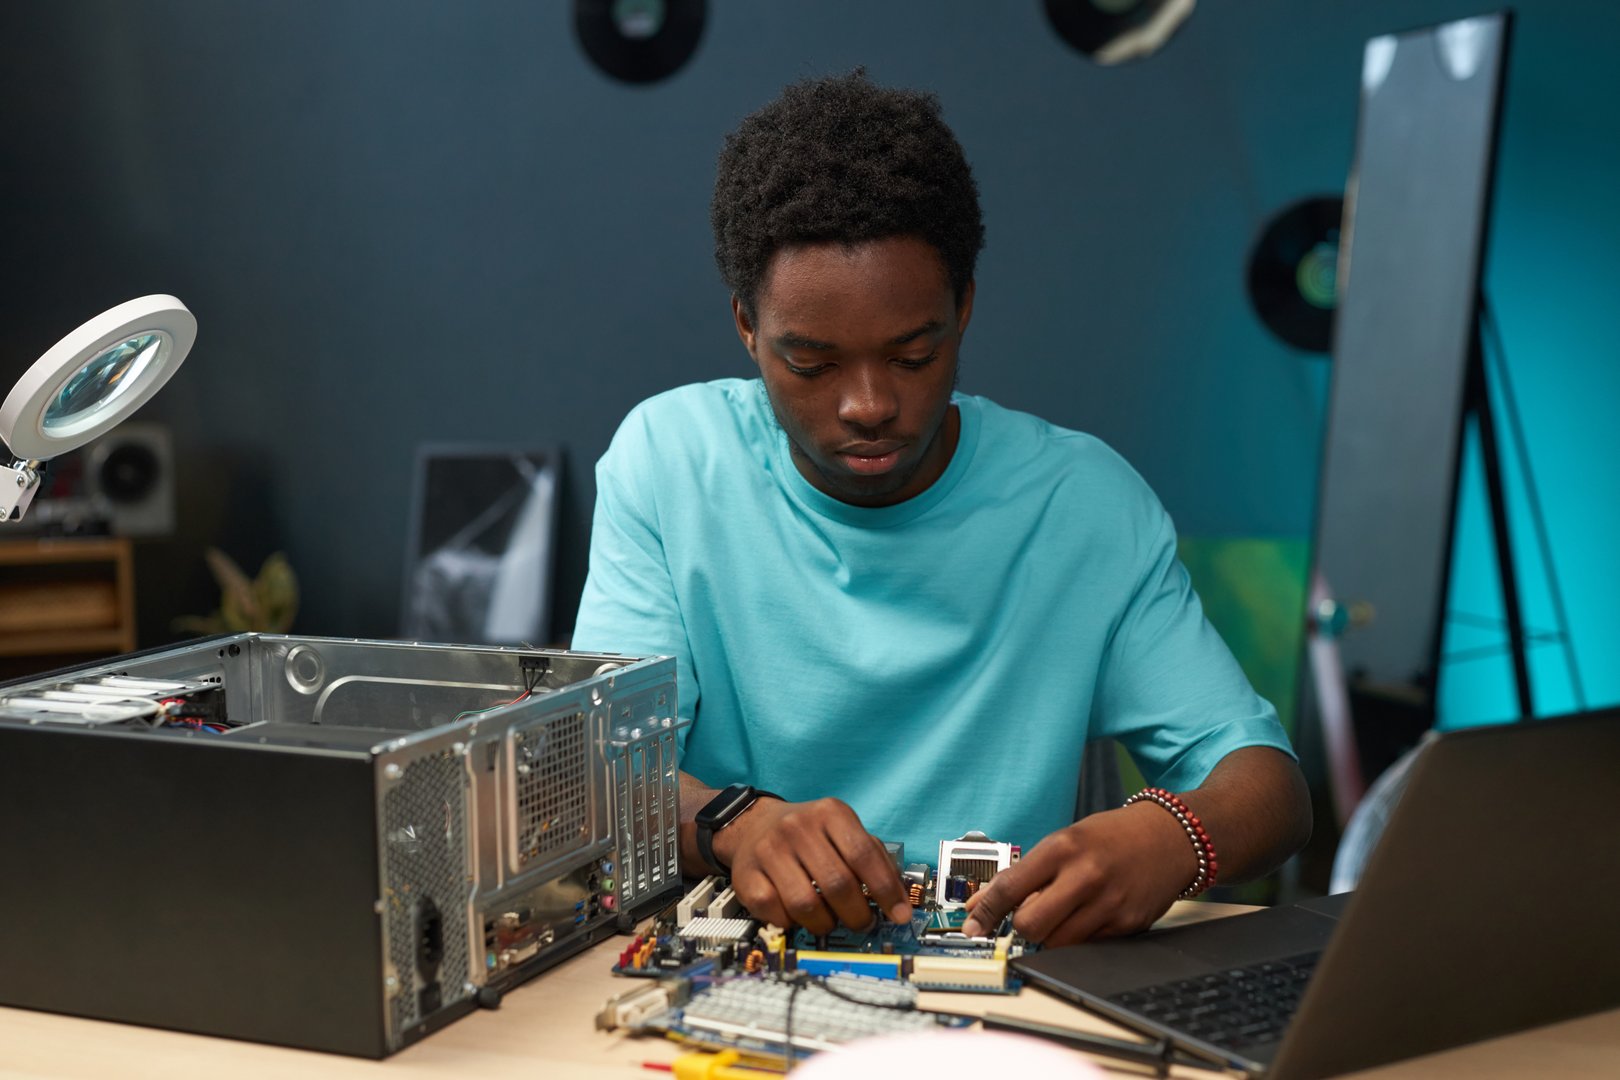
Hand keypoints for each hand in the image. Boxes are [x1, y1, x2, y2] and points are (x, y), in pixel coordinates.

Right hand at [713, 796, 911, 934]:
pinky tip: (797, 916)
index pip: (864, 855)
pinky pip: (776, 914)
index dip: (886, 890)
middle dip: (857, 914)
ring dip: (825, 923)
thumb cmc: (809, 835)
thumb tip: (901, 899)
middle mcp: (798, 827)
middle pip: (838, 884)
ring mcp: (769, 850)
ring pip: (806, 905)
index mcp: (830, 813)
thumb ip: (874, 858)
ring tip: (829, 920)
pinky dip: (792, 924)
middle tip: (862, 922)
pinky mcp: (746, 875)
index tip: (899, 915)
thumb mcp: (843, 830)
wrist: (753, 825)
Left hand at [960, 803, 1195, 944]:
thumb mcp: (1063, 841)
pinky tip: (1088, 916)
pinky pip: (1086, 946)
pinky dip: (1078, 938)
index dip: (984, 912)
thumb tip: (981, 903)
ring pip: (1057, 943)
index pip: (1010, 887)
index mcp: (1063, 848)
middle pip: (1031, 925)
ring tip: (1063, 912)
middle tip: (1028, 916)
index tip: (972, 927)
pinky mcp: (1127, 925)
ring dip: (1050, 935)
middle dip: (1022, 928)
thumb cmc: (1110, 837)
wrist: (1170, 838)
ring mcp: (1109, 904)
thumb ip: (1023, 873)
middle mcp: (1085, 876)